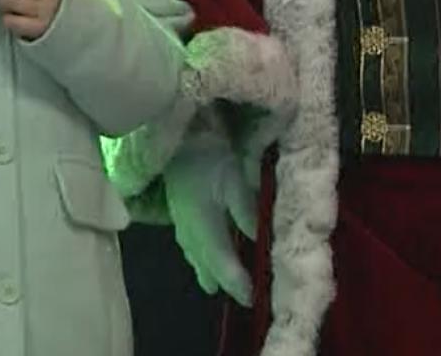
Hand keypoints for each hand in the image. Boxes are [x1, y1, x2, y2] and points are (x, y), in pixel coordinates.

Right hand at [168, 138, 257, 305]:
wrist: (180, 143)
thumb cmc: (209, 159)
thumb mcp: (235, 182)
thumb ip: (247, 212)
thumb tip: (260, 242)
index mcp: (204, 227)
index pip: (222, 263)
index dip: (237, 282)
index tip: (252, 298)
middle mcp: (190, 234)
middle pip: (209, 266)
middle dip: (226, 283)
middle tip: (244, 299)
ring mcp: (182, 228)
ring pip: (198, 260)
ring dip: (212, 274)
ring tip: (222, 288)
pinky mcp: (180, 219)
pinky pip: (192, 250)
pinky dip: (204, 261)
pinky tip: (206, 264)